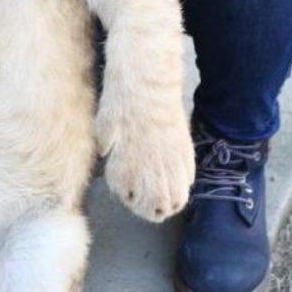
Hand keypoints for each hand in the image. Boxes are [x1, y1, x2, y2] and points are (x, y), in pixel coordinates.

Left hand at [95, 96, 194, 221]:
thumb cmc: (120, 102)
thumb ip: (107, 146)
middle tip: (148, 203)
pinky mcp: (185, 150)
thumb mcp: (102, 126)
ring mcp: (171, 160)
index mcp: (125, 165)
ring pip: (178, 196)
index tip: (128, 194)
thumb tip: (108, 154)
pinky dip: (183, 183)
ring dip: (172, 201)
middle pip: (158, 206)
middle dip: (153, 210)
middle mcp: (150, 169)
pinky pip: (189, 177)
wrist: (147, 82)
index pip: (130, 199)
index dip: (129, 200)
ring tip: (166, 198)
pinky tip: (177, 178)